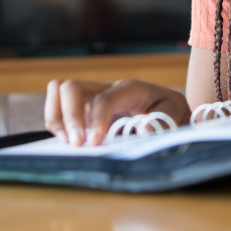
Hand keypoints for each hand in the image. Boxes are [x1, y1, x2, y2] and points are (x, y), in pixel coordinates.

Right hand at [44, 78, 190, 146]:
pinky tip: (69, 140)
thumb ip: (162, 121)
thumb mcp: (174, 115)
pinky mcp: (84, 106)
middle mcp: (106, 87)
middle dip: (68, 116)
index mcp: (130, 88)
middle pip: (71, 87)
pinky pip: (58, 105)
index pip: (103, 99)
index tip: (94, 144)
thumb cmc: (170, 112)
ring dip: (56, 117)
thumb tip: (145, 129)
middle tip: (77, 144)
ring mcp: (92, 95)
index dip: (96, 121)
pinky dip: (56, 123)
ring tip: (69, 142)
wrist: (168, 108)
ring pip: (58, 90)